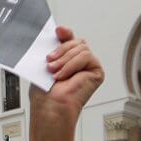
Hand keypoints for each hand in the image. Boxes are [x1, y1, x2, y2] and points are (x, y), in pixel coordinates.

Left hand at [28, 26, 103, 140]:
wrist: (50, 109)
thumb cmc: (45, 95)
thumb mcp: (44, 65)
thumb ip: (52, 49)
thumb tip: (55, 33)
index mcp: (66, 60)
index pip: (69, 40)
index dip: (65, 33)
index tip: (57, 31)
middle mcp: (78, 62)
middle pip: (76, 41)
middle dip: (61, 50)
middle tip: (49, 63)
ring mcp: (88, 67)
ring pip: (81, 48)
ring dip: (64, 60)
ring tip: (54, 72)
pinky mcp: (96, 71)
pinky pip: (86, 56)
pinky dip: (72, 65)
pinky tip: (63, 76)